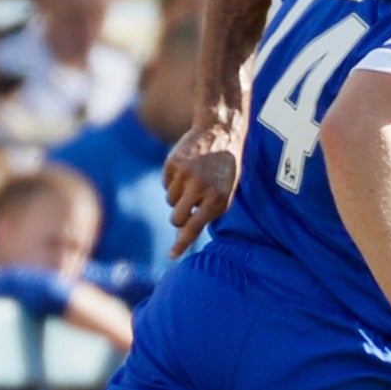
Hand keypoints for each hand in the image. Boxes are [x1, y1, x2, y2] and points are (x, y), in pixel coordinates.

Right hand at [162, 117, 242, 256]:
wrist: (220, 133)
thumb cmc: (225, 169)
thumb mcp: (225, 193)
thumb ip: (207, 213)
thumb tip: (184, 234)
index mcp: (217, 200)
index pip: (194, 228)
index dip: (181, 244)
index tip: (171, 256)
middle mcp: (200, 189)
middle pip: (176, 218)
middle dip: (178, 217)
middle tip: (188, 206)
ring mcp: (184, 176)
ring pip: (170, 201)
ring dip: (178, 196)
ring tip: (195, 180)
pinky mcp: (172, 164)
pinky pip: (165, 183)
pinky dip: (173, 181)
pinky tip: (187, 169)